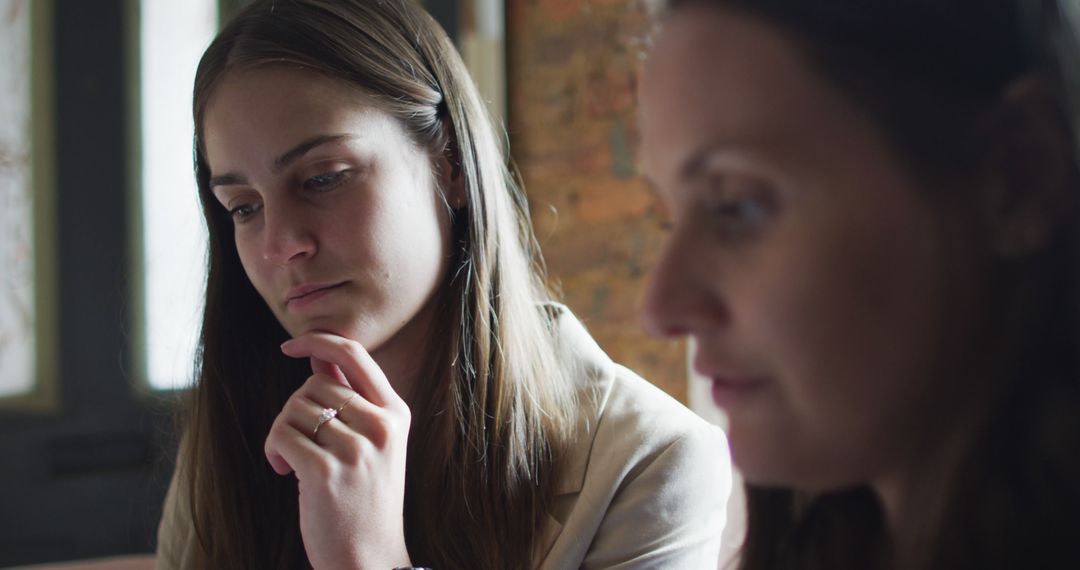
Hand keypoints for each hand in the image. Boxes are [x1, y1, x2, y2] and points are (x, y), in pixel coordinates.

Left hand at [266, 333, 412, 569]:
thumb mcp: (373, 444)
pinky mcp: (326, 473)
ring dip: (282, 432)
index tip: (292, 344)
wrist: (370, 559)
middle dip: (295, 410)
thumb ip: (351, 400)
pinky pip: (282, 435)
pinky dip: (274, 450)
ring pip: (295, 408)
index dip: (319, 340)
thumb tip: (318, 356)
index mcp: (396, 414)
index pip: (355, 355)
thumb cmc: (365, 500)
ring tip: (294, 462)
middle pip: (314, 385)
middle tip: (299, 442)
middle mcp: (381, 427)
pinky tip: (285, 471)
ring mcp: (356, 450)